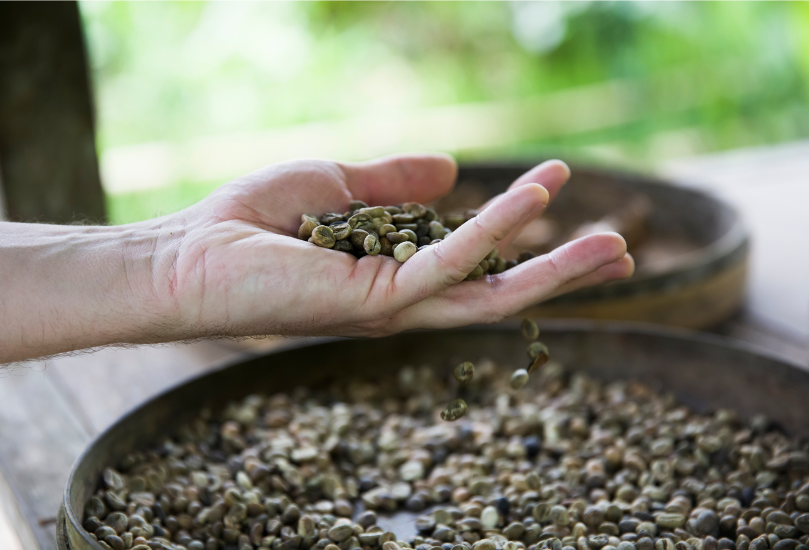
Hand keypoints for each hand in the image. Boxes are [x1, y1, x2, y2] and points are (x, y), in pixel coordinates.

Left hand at [160, 153, 633, 337]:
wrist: (188, 256)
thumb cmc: (253, 225)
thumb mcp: (339, 189)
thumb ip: (394, 183)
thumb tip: (452, 167)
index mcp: (395, 275)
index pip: (476, 265)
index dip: (525, 246)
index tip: (565, 217)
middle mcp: (403, 300)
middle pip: (498, 292)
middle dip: (560, 275)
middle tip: (620, 254)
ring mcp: (394, 306)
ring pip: (491, 292)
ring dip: (551, 264)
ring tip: (611, 242)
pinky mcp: (378, 300)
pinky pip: (451, 262)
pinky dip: (496, 229)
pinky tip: (534, 198)